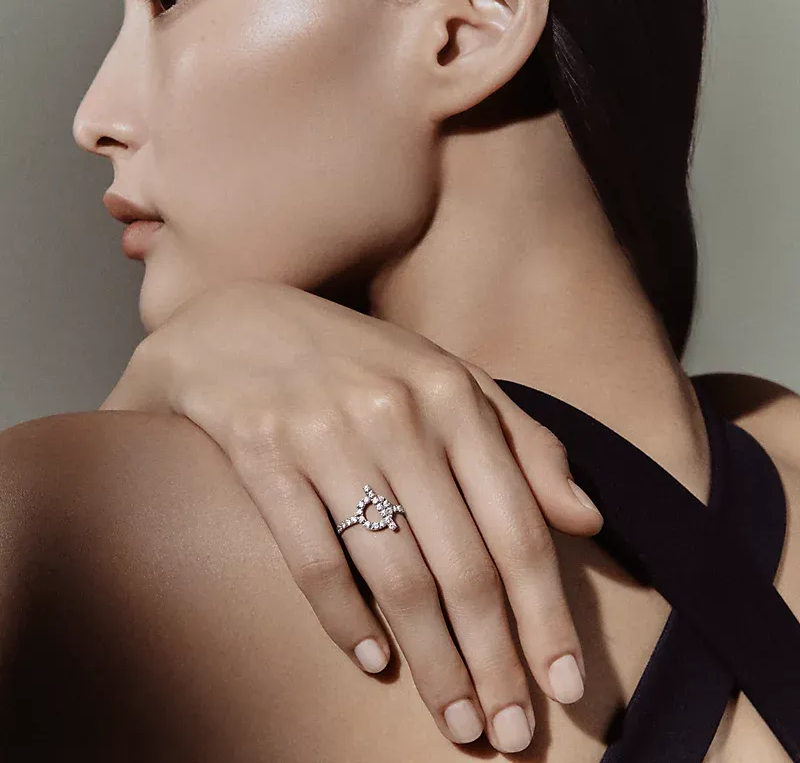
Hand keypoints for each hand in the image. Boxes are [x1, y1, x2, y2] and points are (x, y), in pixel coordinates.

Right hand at [101, 278, 602, 752]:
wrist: (235, 329)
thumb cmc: (359, 362)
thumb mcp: (450, 381)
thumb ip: (524, 443)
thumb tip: (586, 519)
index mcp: (455, 397)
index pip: (518, 527)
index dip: (546, 614)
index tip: (565, 686)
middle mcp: (398, 415)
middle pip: (463, 564)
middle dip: (495, 660)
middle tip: (512, 735)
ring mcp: (327, 436)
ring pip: (395, 574)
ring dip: (433, 661)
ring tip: (458, 721)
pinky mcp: (264, 456)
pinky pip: (314, 558)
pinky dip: (345, 619)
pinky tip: (373, 663)